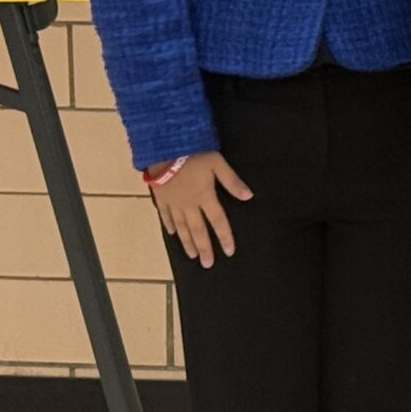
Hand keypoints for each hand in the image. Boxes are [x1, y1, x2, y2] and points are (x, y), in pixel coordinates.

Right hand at [150, 151, 250, 268]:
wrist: (163, 147)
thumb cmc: (193, 154)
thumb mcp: (217, 164)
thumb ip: (232, 181)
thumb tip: (249, 196)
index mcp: (205, 197)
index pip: (218, 222)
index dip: (224, 237)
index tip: (229, 252)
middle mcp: (189, 204)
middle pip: (198, 230)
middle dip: (204, 248)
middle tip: (208, 264)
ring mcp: (173, 202)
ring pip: (182, 227)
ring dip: (187, 242)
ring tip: (193, 255)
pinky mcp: (161, 197)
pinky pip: (165, 215)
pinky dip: (170, 226)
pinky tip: (173, 234)